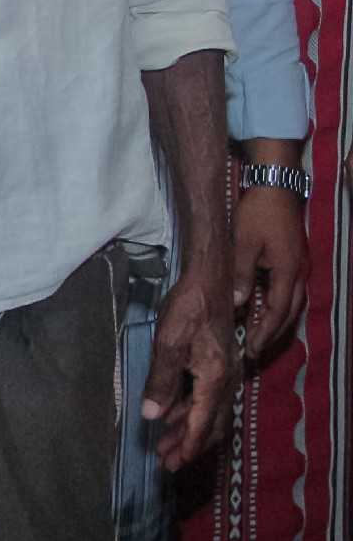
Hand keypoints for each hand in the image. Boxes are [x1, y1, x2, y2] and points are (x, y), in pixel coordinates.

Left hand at [143, 269, 239, 469]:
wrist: (211, 280)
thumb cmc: (188, 308)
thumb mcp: (168, 343)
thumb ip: (161, 381)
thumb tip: (152, 415)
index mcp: (215, 379)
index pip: (203, 424)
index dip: (189, 446)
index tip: (175, 464)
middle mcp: (227, 380)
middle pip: (211, 424)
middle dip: (189, 445)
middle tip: (168, 462)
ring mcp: (228, 372)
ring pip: (211, 412)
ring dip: (190, 429)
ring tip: (167, 443)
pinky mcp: (222, 363)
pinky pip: (211, 398)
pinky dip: (194, 411)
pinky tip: (176, 413)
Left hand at [232, 185, 307, 361]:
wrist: (276, 188)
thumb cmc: (258, 213)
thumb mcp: (243, 244)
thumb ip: (242, 275)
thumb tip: (240, 305)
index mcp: (288, 272)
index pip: (278, 313)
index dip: (264, 333)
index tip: (251, 350)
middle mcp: (299, 274)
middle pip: (289, 315)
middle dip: (272, 336)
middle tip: (255, 353)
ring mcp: (299, 268)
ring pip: (291, 306)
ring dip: (276, 324)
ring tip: (259, 340)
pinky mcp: (293, 262)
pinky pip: (288, 294)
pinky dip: (277, 308)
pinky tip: (263, 314)